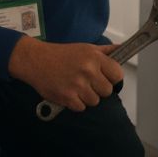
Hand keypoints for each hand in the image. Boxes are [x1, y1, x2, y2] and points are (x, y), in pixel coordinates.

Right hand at [7, 37, 121, 112]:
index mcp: (94, 57)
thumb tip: (122, 48)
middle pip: (107, 91)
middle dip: (98, 89)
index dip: (112, 78)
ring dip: (86, 97)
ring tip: (75, 86)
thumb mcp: (85, 48)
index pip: (118, 75)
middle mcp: (88, 70)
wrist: (35, 60)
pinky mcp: (67, 97)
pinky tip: (68, 92)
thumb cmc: (60, 54)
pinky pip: (81, 108)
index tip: (104, 77)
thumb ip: (105, 51)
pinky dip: (75, 103)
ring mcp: (78, 85)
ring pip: (95, 101)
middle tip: (86, 82)